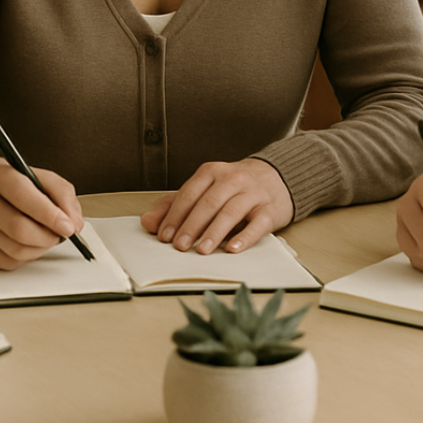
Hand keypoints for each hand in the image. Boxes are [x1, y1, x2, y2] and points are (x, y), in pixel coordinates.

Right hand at [0, 159, 84, 269]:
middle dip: (49, 236)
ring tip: (47, 237)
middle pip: (19, 228)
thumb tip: (74, 222)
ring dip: (41, 248)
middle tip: (62, 234)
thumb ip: (61, 193)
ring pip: (16, 250)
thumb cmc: (13, 184)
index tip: (68, 226)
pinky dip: (27, 256)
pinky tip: (30, 243)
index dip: (48, 214)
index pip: (22, 194)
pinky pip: (9, 262)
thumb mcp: (38, 176)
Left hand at [139, 158, 292, 254]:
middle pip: (209, 203)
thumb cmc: (233, 189)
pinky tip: (233, 248)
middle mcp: (232, 179)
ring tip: (202, 250)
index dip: (175, 216)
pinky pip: (257, 223)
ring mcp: (253, 193)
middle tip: (180, 246)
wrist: (275, 178)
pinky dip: (245, 237)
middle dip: (192, 226)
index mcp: (212, 172)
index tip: (164, 236)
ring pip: (231, 212)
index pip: (189, 194)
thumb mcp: (203, 191)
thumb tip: (148, 222)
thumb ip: (174, 206)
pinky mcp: (269, 209)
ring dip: (214, 232)